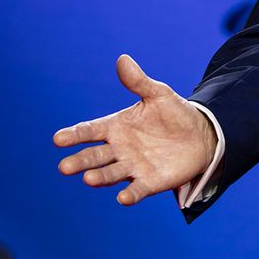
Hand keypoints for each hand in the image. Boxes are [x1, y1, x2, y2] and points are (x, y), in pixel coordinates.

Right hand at [54, 55, 216, 205]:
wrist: (200, 134)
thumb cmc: (174, 113)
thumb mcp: (158, 94)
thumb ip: (139, 82)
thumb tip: (123, 59)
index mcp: (116, 127)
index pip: (90, 130)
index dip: (74, 135)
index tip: (57, 139)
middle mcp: (119, 149)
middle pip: (94, 156)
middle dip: (80, 161)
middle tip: (65, 167)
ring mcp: (133, 166)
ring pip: (111, 174)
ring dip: (100, 177)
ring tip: (89, 179)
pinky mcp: (150, 182)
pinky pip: (137, 189)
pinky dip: (130, 194)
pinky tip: (123, 199)